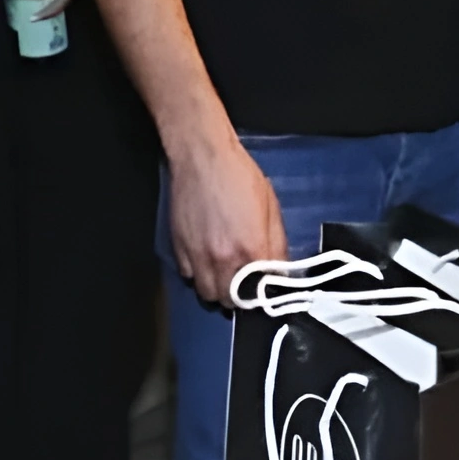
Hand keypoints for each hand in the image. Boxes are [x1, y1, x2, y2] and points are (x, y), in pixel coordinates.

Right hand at [169, 139, 286, 303]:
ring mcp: (198, 257)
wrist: (203, 158)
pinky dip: (198, 274)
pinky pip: (188, 276)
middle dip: (240, 296)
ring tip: (226, 274)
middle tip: (245, 282)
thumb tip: (279, 270)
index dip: (263, 293)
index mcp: (251, 249)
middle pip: (230, 301)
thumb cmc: (241, 177)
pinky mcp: (179, 249)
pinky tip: (206, 259)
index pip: (259, 293)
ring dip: (218, 289)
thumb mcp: (271, 207)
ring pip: (207, 294)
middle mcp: (223, 260)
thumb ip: (277, 244)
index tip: (265, 288)